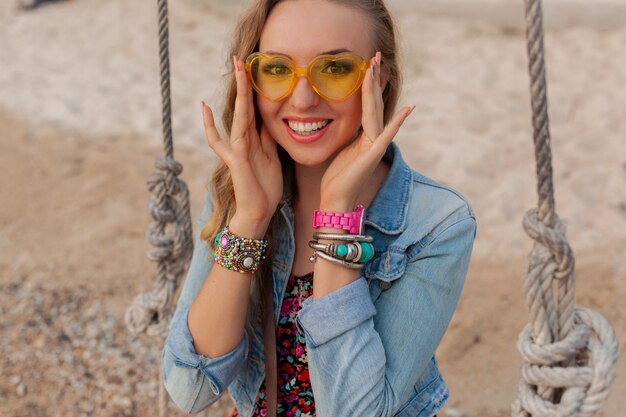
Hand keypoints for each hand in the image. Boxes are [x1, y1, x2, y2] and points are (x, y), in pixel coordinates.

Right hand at [202, 57, 282, 236]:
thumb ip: (268, 139)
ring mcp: (236, 148)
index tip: (254, 70)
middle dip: (243, 82)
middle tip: (241, 58)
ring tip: (236, 68)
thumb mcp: (273, 157)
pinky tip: (204, 108)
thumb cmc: (265, 188)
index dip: (253, 90)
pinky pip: (220, 140)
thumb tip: (270, 119)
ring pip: (237, 114)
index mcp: (254, 139)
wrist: (258, 212)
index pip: (253, 109)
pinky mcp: (234, 160)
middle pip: (244, 105)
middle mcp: (243, 140)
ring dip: (238, 92)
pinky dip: (210, 125)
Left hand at [320, 52, 413, 210]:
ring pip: (375, 112)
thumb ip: (347, 134)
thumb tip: (340, 120)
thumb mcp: (340, 149)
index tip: (367, 64)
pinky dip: (397, 122)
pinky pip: (385, 135)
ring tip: (376, 68)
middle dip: (374, 79)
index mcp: (363, 136)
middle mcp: (372, 138)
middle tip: (375, 55)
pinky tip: (408, 110)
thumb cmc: (336, 178)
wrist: (336, 199)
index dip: (367, 84)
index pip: (367, 105)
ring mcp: (374, 146)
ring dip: (376, 89)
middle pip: (373, 103)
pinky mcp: (372, 155)